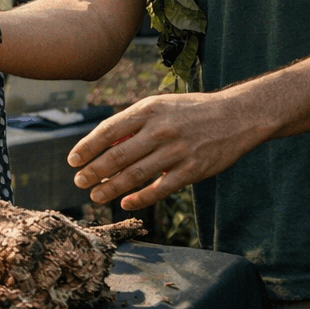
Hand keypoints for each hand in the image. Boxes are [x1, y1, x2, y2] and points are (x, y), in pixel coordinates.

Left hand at [67, 91, 264, 210]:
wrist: (237, 116)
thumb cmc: (191, 111)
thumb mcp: (159, 105)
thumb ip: (133, 122)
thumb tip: (104, 143)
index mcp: (148, 111)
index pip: (108, 131)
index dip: (87, 147)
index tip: (72, 160)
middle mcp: (160, 130)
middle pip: (117, 155)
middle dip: (93, 171)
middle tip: (78, 181)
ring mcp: (177, 151)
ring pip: (135, 174)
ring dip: (111, 187)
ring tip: (95, 195)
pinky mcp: (193, 170)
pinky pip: (161, 188)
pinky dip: (141, 198)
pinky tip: (126, 203)